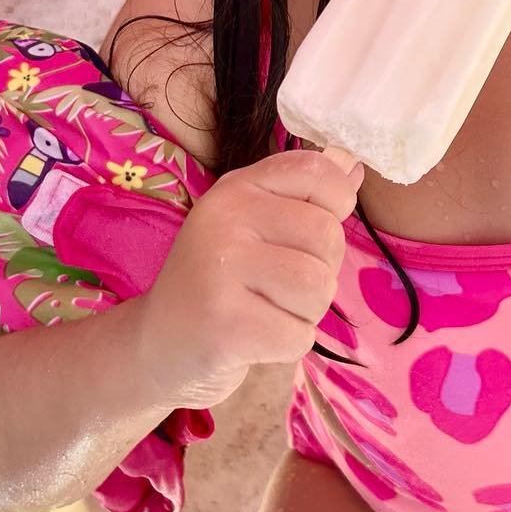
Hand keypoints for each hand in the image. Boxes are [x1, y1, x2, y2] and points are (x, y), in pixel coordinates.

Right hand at [136, 148, 363, 408]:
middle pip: (328, 236)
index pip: (317, 171)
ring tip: (264, 311)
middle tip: (275, 287)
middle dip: (319, 272)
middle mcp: (225, 218)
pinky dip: (286, 346)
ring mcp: (220, 269)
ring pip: (319, 288)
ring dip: (304, 312)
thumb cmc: (219, 284)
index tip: (308, 233)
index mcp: (237, 188)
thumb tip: (354, 163)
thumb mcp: (254, 226)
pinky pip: (299, 335)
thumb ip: (303, 195)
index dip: (337, 204)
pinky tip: (252, 340)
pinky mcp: (225, 325)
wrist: (156, 349)